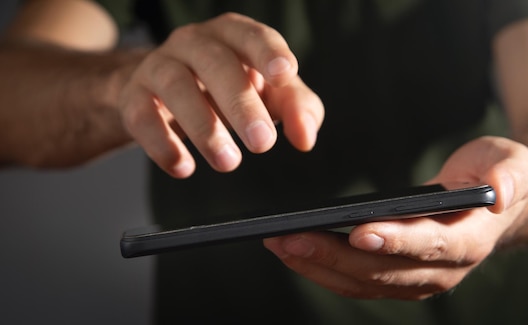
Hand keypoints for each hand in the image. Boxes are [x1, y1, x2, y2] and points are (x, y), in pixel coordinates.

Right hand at [117, 13, 323, 176]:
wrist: (161, 92)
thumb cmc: (228, 88)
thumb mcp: (269, 94)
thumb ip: (297, 108)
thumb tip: (305, 136)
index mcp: (234, 34)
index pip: (253, 36)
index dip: (269, 52)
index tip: (285, 74)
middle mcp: (195, 42)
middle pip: (217, 64)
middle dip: (241, 104)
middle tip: (263, 143)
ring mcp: (159, 65)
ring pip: (177, 86)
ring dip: (204, 127)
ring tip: (228, 162)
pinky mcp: (133, 95)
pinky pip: (142, 115)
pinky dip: (162, 143)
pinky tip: (183, 166)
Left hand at [264, 136, 527, 298]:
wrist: (494, 201)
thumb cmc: (498, 175)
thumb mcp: (512, 163)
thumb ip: (510, 175)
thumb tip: (500, 194)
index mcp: (469, 241)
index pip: (430, 245)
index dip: (396, 241)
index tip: (360, 231)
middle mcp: (443, 270)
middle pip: (384, 270)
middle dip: (335, 256)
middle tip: (291, 239)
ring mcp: (419, 279)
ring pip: (363, 282)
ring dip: (319, 266)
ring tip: (280, 244)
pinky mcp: (398, 277)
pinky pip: (358, 280)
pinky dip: (324, 268)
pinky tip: (296, 251)